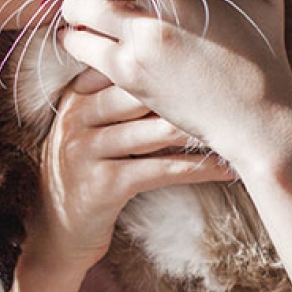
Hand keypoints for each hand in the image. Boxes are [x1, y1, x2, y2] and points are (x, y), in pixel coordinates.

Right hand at [25, 66, 233, 275]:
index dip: (168, 60)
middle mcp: (77, 116)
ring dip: (200, 131)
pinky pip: (160, 170)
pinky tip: (223, 169)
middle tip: (233, 91)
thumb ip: (117, 95)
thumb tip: (177, 66)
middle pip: (142, 93)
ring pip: (156, 131)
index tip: (212, 61)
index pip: (124, 64)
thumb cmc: (86, 170)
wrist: (56, 231)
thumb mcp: (89, 126)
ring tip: (235, 128)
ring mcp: (86, 150)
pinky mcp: (103, 185)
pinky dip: (196, 169)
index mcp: (77, 93)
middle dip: (189, 93)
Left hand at [56, 0, 291, 169]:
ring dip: (75, 12)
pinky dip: (76, 39)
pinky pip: (79, 45)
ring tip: (84, 16)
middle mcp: (157, 9)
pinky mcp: (127, 74)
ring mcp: (138, 43)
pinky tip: (87, 41)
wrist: (256, 115)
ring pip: (76, 10)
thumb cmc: (264, 50)